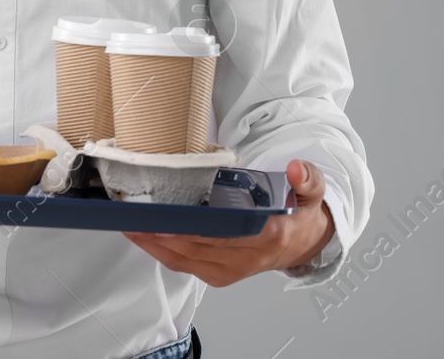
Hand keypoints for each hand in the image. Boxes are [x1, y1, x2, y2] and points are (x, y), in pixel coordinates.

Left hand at [122, 159, 335, 286]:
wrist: (303, 245)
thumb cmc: (298, 216)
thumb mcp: (313, 193)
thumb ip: (307, 178)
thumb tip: (295, 169)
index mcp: (268, 237)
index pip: (225, 236)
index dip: (194, 230)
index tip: (168, 219)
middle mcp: (246, 259)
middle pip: (196, 250)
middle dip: (163, 236)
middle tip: (135, 218)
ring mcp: (230, 270)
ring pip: (185, 262)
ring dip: (155, 246)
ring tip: (131, 226)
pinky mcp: (219, 274)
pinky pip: (185, 266)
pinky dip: (162, 253)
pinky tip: (144, 237)